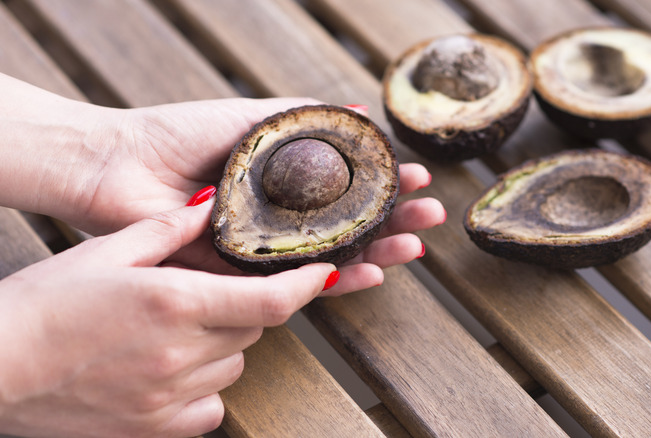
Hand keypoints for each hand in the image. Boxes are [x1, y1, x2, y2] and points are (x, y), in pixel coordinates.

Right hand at [0, 198, 341, 437]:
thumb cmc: (42, 304)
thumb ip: (168, 230)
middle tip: (209, 293)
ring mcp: (171, 397)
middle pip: (254, 326)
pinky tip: (166, 369)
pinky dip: (202, 387)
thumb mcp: (105, 252)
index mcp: (175, 302)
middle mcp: (182, 354)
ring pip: (234, 364)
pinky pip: (210, 407)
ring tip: (174, 330)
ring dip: (221, 344)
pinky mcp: (156, 430)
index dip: (307, 285)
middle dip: (247, 306)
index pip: (272, 299)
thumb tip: (211, 206)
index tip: (323, 273)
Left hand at [81, 98, 444, 283]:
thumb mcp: (252, 118)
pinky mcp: (245, 276)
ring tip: (416, 246)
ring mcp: (267, 249)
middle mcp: (283, 219)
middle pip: (351, 226)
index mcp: (287, 183)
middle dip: (395, 221)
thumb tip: (360, 111)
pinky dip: (337, 282)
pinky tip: (372, 274)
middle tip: (431, 215)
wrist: (119, 168)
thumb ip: (303, 119)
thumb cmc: (179, 136)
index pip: (349, 189)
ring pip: (334, 258)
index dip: (385, 186)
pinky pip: (297, 285)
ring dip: (380, 254)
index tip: (416, 177)